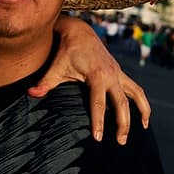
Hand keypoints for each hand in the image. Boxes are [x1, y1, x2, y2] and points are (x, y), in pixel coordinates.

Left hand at [31, 16, 150, 142]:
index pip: (98, 103)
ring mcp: (118, 73)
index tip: (98, 138)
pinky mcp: (120, 72)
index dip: (99, 122)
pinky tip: (142, 116)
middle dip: (122, 123)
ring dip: (141, 111)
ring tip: (141, 129)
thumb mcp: (56, 67)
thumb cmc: (66, 51)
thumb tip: (31, 94)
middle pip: (121, 103)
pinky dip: (141, 102)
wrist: (79, 32)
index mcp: (96, 75)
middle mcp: (111, 74)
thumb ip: (45, 83)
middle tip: (121, 142)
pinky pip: (135, 89)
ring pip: (136, 94)